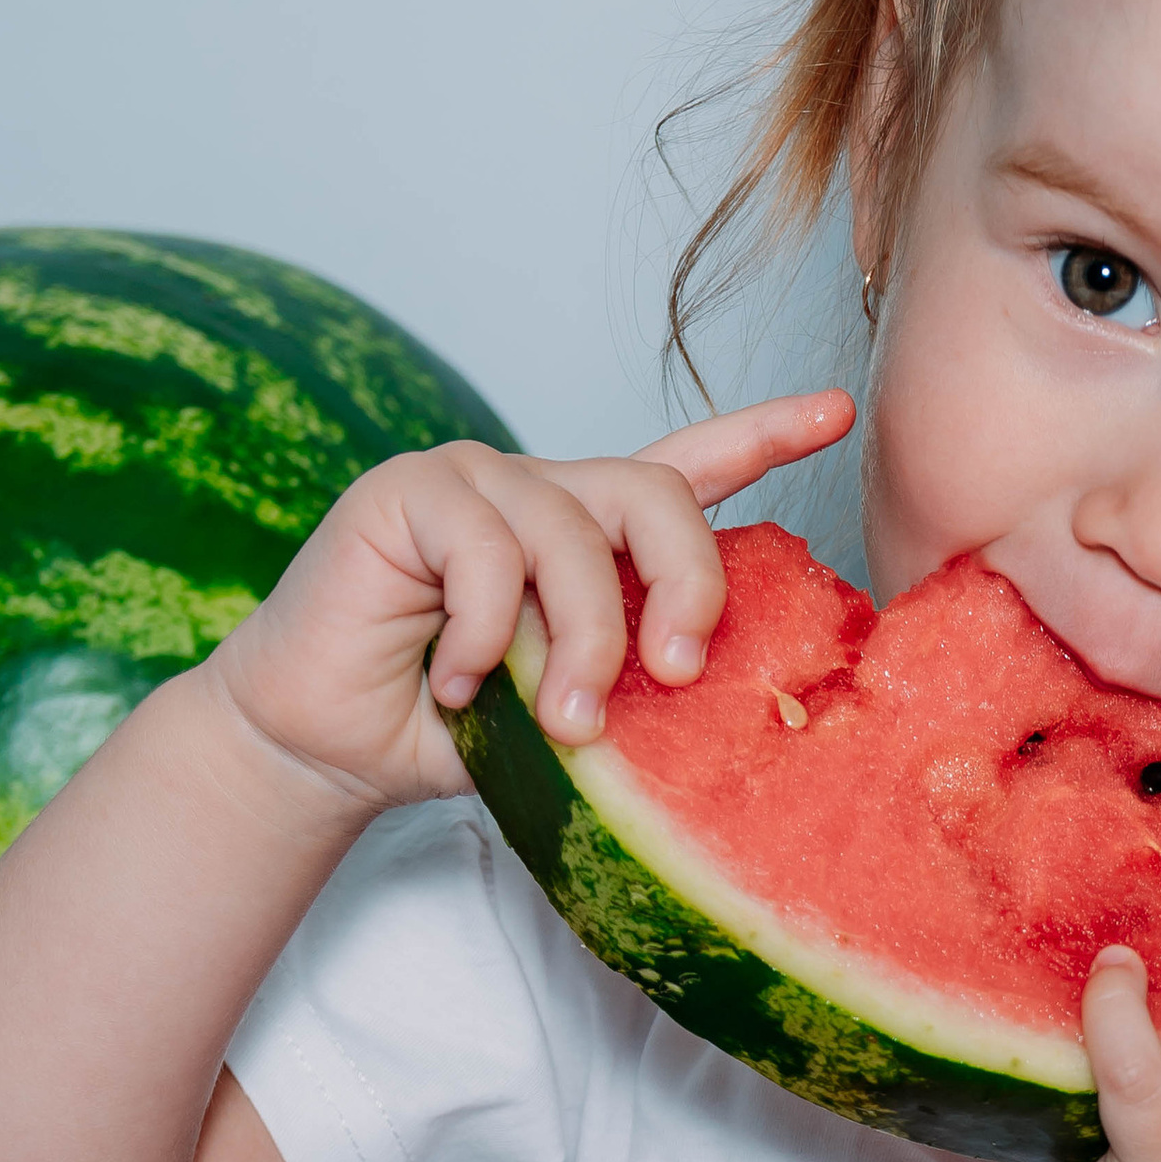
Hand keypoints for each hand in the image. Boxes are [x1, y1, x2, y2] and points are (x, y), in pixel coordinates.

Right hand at [197, 392, 855, 820]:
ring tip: (555, 719)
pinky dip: (481, 635)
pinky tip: (453, 681)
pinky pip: (486, 553)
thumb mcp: (565, 712)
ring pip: (573, 538)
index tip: (837, 413)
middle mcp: (543, 493)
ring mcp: (477, 481)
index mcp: (590, 536)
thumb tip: (696, 682)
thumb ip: (629, 683)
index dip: (764, 435)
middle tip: (677, 675)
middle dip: (687, 589)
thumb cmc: (448, 732)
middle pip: (657, 498)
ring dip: (577, 645)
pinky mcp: (408, 489)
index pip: (688, 468)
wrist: (323, 748)